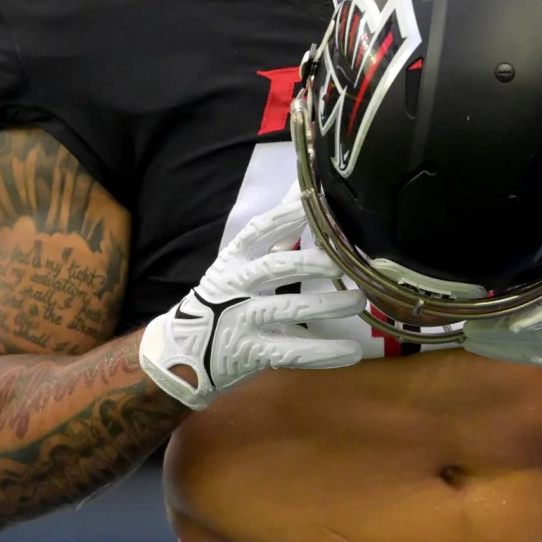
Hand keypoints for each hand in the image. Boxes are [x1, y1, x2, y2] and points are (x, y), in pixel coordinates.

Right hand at [139, 197, 365, 409]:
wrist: (183, 352)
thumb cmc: (222, 300)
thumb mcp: (240, 265)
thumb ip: (273, 235)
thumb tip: (302, 189)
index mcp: (233, 261)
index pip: (257, 231)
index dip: (284, 217)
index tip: (313, 204)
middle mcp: (235, 287)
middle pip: (272, 268)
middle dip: (307, 263)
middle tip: (340, 262)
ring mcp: (241, 321)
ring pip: (287, 309)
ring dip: (326, 305)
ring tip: (358, 301)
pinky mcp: (252, 353)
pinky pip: (292, 352)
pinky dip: (324, 353)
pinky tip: (351, 352)